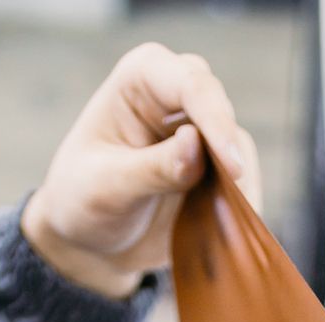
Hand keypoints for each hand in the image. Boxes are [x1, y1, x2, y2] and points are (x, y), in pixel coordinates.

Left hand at [21, 44, 261, 300]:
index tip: (233, 169)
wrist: (89, 241)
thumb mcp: (107, 187)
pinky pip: (241, 181)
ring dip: (238, 187)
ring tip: (226, 226)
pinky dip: (239, 206)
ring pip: (237, 146)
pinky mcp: (213, 166)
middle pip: (220, 107)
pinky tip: (228, 231)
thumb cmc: (83, 201)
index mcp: (140, 78)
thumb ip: (152, 168)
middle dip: (229, 151)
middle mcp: (174, 94)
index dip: (216, 122)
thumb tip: (196, 145)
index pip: (190, 85)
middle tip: (236, 199)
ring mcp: (197, 129)